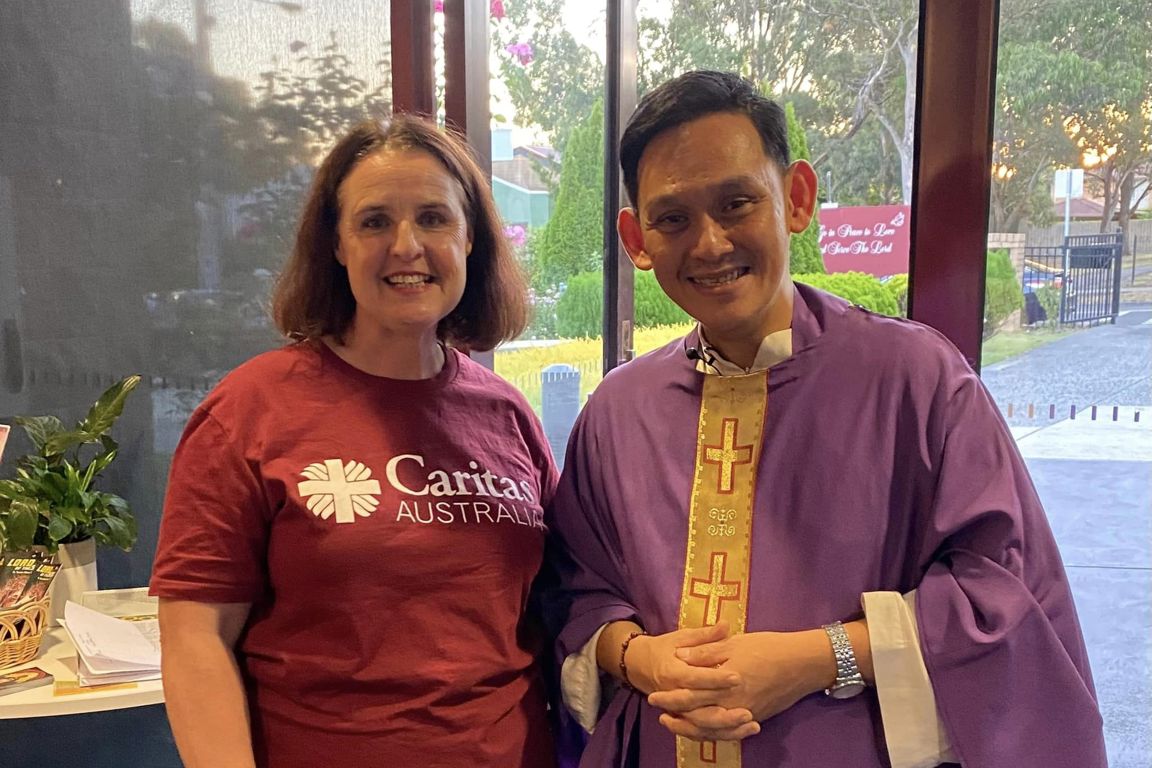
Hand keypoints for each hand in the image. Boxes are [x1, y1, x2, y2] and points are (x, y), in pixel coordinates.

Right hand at [626, 622, 758, 741]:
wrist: (640, 665)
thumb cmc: (664, 648)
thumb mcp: (681, 637)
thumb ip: (705, 636)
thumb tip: (726, 625)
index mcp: (671, 672)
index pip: (695, 678)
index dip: (716, 679)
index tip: (738, 677)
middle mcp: (673, 695)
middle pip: (698, 709)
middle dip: (724, 713)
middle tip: (749, 711)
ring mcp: (677, 710)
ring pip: (701, 726)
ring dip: (727, 729)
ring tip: (752, 726)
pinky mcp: (683, 719)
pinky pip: (702, 733)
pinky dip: (722, 735)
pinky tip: (743, 732)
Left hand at [648, 629, 832, 739]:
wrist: (802, 663)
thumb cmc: (768, 648)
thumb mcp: (734, 644)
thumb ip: (706, 653)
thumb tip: (680, 656)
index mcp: (725, 683)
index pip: (690, 696)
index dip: (670, 697)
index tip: (653, 696)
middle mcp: (734, 704)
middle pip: (698, 717)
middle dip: (677, 717)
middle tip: (660, 715)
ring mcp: (746, 714)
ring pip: (712, 730)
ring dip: (692, 730)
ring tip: (676, 725)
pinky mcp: (756, 717)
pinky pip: (729, 732)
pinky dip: (713, 733)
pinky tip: (703, 729)